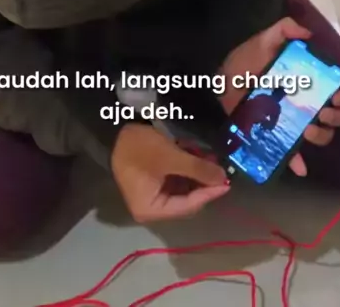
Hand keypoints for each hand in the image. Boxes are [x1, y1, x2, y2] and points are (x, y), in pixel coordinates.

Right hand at [111, 123, 228, 222]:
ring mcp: (151, 194)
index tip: (226, 182)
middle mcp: (151, 208)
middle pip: (185, 200)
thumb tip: (223, 178)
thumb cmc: (140, 148)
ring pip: (182, 189)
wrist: (113, 129)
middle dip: (203, 183)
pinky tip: (197, 157)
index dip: (208, 193)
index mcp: (151, 210)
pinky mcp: (152, 180)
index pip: (187, 206)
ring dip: (196, 175)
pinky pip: (175, 180)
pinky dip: (187, 170)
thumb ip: (198, 169)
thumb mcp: (171, 157)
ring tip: (210, 160)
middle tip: (219, 168)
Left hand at [220, 17, 339, 176]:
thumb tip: (308, 34)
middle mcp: (305, 103)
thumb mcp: (265, 40)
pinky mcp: (277, 135)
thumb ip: (284, 29)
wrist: (221, 78)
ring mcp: (292, 120)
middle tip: (321, 113)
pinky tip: (300, 167)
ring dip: (321, 135)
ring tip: (307, 129)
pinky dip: (298, 162)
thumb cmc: (246, 58)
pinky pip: (292, 153)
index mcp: (308, 81)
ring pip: (321, 134)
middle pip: (335, 116)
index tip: (335, 96)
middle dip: (335, 116)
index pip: (337, 91)